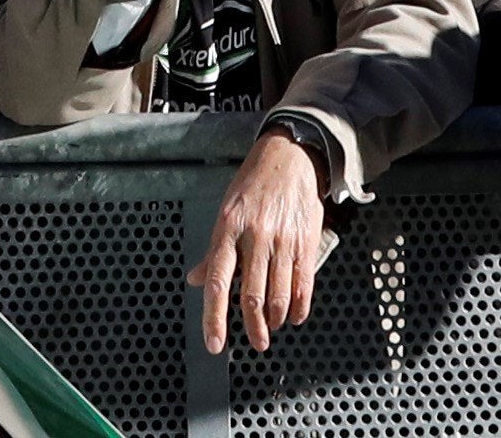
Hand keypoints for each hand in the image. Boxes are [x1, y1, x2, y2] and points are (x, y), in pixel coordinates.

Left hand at [194, 129, 337, 352]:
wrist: (290, 156)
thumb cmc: (253, 185)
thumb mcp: (226, 211)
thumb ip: (213, 251)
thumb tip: (194, 280)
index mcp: (228, 229)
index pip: (217, 282)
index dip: (215, 317)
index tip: (215, 344)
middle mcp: (254, 236)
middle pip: (252, 295)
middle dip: (254, 327)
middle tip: (256, 344)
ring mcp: (282, 240)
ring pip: (278, 295)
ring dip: (275, 319)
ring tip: (272, 327)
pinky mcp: (305, 241)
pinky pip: (303, 284)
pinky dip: (299, 307)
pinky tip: (294, 316)